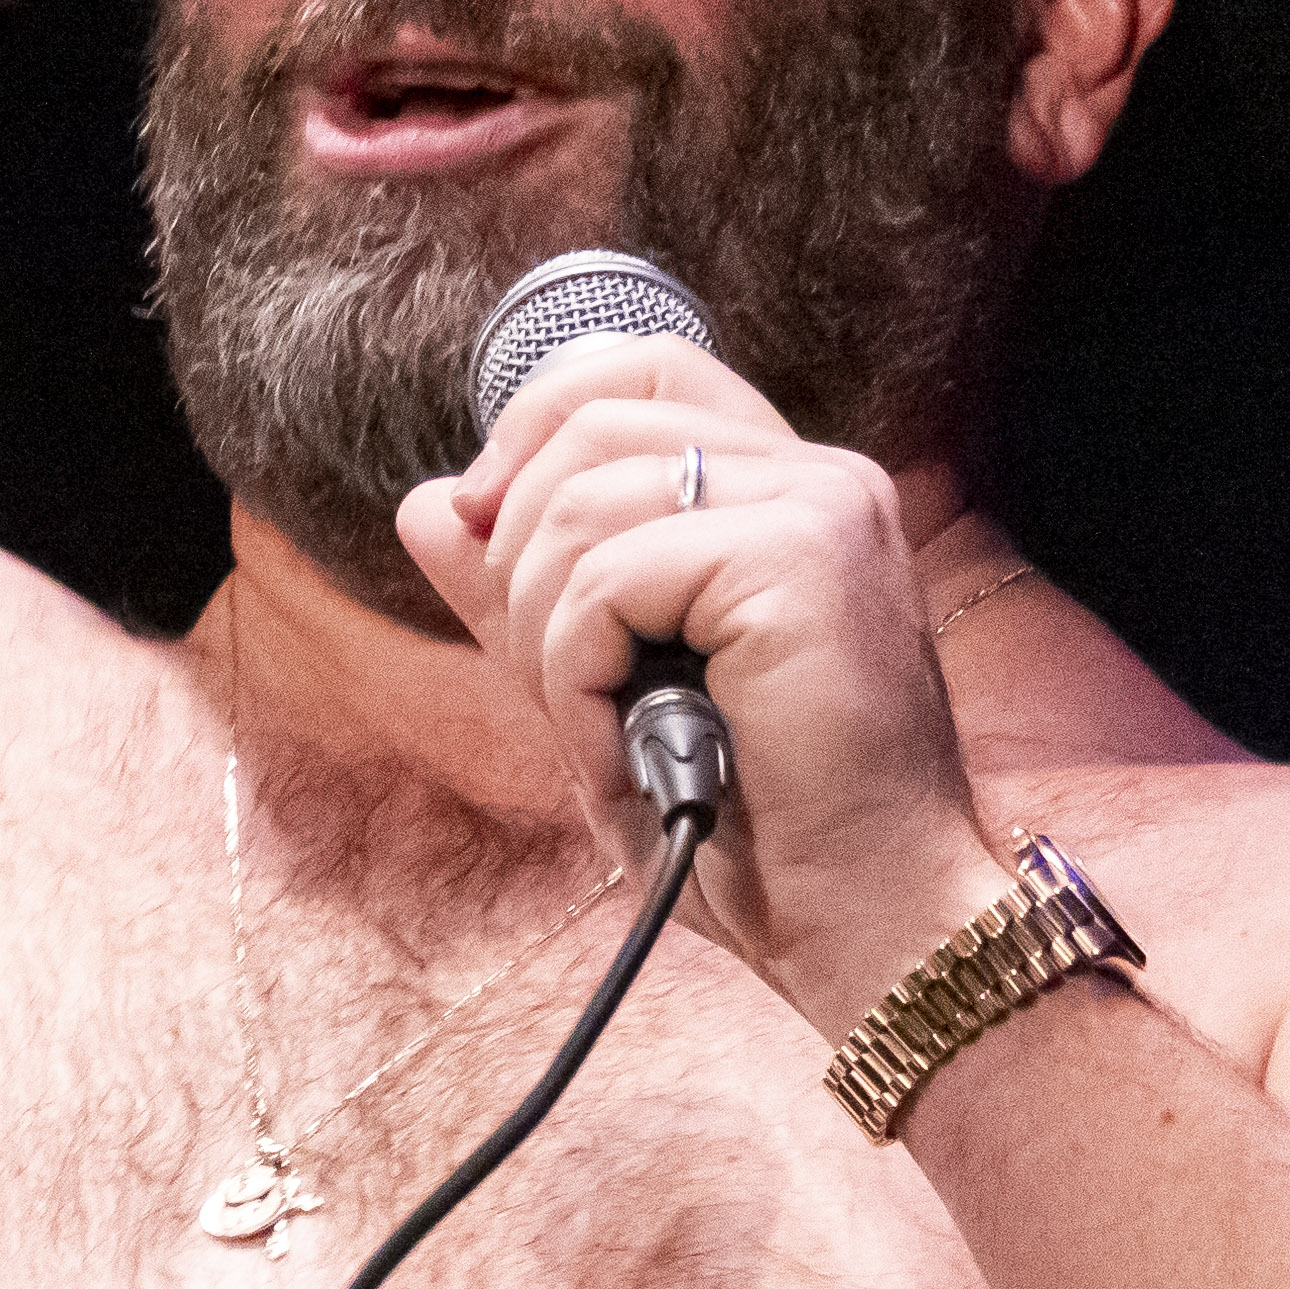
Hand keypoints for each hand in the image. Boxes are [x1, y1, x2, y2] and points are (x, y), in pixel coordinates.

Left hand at [398, 341, 1009, 1028]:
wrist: (862, 920)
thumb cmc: (755, 827)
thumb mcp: (606, 689)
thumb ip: (526, 590)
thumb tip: (428, 502)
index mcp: (787, 490)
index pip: (639, 367)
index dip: (536, 422)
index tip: (482, 522)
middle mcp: (818, 476)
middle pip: (594, 421)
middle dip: (519, 552)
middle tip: (557, 679)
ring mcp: (819, 507)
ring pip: (585, 506)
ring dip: (549, 638)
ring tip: (603, 733)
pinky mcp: (800, 560)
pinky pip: (608, 581)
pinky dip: (580, 680)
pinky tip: (629, 751)